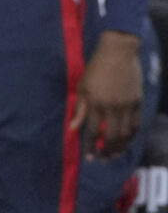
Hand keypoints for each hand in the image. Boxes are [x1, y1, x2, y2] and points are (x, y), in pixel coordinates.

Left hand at [73, 31, 145, 157]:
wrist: (118, 53)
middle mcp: (112, 107)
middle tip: (103, 159)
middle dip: (106, 150)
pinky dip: (131, 134)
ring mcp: (127, 105)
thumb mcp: (82, 88)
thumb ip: (79, 109)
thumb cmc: (95, 69)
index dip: (89, 147)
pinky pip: (136, 123)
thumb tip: (73, 128)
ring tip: (115, 154)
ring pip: (126, 133)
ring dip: (121, 146)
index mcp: (95, 104)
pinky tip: (126, 140)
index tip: (88, 157)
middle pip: (110, 136)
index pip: (91, 132)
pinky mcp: (138, 102)